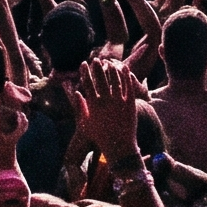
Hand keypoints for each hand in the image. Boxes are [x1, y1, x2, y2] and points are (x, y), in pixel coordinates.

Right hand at [78, 58, 144, 173]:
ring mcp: (119, 102)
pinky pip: (128, 87)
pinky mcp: (130, 104)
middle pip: (101, 79)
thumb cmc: (99, 136)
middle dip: (97, 67)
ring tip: (109, 63)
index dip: (84, 72)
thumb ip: (80, 107)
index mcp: (94, 105)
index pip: (87, 84)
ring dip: (111, 70)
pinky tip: (124, 69)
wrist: (119, 146)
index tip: (83, 63)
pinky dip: (126, 77)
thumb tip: (75, 92)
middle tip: (95, 60)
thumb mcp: (85, 123)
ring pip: (115, 80)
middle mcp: (106, 101)